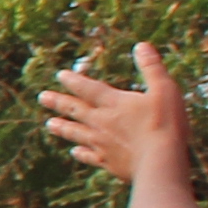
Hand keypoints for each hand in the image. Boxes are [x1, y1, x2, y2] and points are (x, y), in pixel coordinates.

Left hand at [38, 46, 193, 187]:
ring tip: (49, 124)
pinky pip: (89, 156)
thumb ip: (151, 68)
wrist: (161, 163)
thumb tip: (141, 45)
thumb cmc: (165, 124)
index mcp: (114, 103)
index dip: (74, 80)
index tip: (60, 75)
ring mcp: (102, 144)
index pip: (89, 88)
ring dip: (63, 127)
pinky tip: (74, 152)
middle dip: (58, 102)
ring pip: (76, 133)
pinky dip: (80, 153)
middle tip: (42, 97)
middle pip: (76, 110)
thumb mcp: (164, 90)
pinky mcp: (108, 162)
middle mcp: (102, 122)